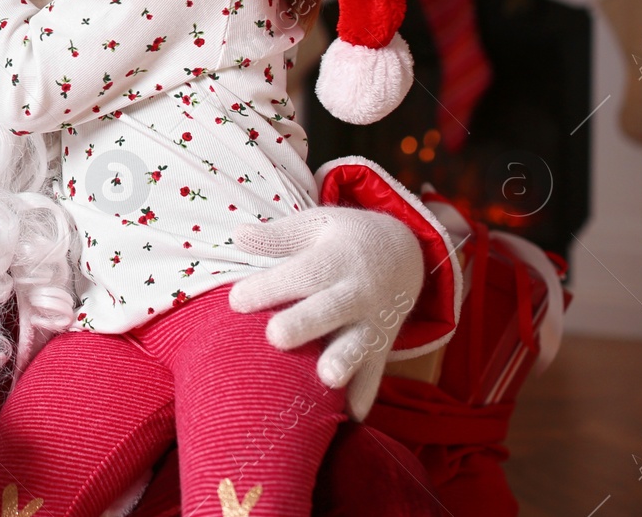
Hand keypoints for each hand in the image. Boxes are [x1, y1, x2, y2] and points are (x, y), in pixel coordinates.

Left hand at [228, 206, 424, 418]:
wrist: (405, 253)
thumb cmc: (344, 239)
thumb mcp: (317, 225)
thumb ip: (279, 236)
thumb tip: (237, 236)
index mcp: (337, 258)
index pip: (301, 273)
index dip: (270, 287)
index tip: (236, 301)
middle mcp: (357, 292)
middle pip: (330, 309)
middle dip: (304, 324)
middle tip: (276, 337)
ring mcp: (373, 322)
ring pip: (358, 343)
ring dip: (344, 361)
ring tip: (327, 378)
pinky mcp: (382, 347)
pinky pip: (376, 373)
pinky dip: (365, 395)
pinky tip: (351, 416)